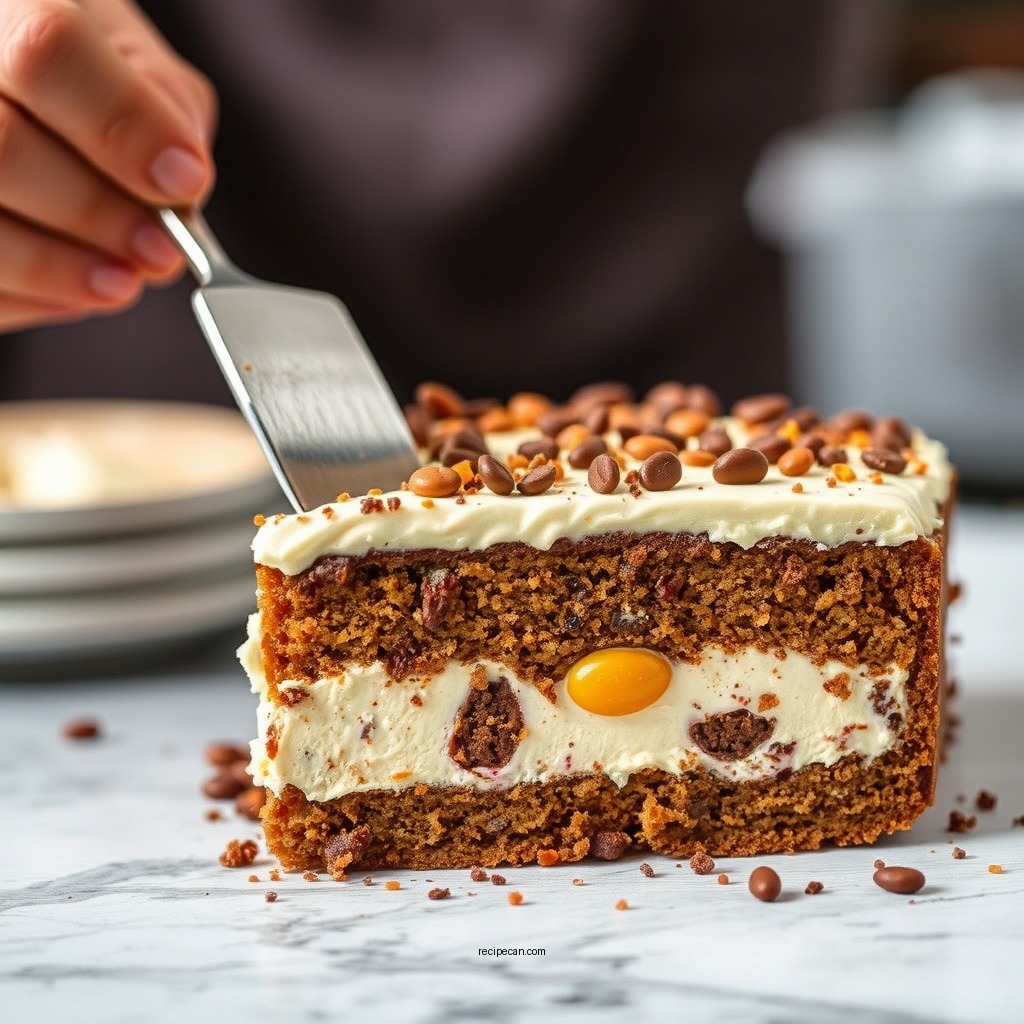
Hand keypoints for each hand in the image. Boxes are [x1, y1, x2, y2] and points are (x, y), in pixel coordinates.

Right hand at [0, 0, 215, 330]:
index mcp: (1, 6)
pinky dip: (36, 294)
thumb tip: (179, 184)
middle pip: (4, 148)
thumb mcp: (127, 56)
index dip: (125, 128)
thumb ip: (162, 104)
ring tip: (125, 280)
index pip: (47, 53)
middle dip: (99, 214)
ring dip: (64, 268)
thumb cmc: (78, 71)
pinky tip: (75, 283)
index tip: (185, 180)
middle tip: (164, 250)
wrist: (15, 87)